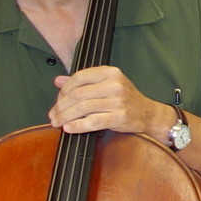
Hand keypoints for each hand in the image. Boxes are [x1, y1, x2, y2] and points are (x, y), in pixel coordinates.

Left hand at [49, 65, 166, 138]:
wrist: (147, 113)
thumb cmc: (125, 98)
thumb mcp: (106, 84)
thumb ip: (83, 82)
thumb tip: (58, 81)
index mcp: (110, 72)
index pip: (79, 77)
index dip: (64, 90)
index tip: (57, 100)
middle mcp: (114, 84)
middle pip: (78, 94)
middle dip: (61, 106)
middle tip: (53, 114)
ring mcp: (118, 101)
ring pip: (83, 108)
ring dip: (65, 116)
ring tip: (57, 122)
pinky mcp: (119, 117)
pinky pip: (92, 122)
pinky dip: (77, 125)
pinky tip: (69, 128)